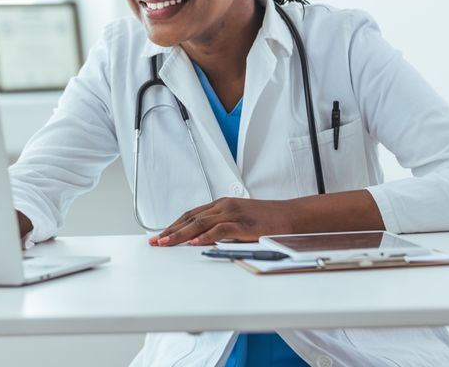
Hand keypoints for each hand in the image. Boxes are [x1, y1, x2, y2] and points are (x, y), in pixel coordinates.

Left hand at [148, 190, 385, 247]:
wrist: (292, 215)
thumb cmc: (267, 221)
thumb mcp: (240, 222)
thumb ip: (221, 228)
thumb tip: (200, 241)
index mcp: (221, 205)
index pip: (191, 214)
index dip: (173, 225)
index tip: (160, 236)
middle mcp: (224, 205)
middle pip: (191, 217)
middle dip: (171, 231)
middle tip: (156, 242)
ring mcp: (234, 212)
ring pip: (201, 222)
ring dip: (181, 234)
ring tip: (167, 243)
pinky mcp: (244, 223)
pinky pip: (220, 229)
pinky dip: (205, 236)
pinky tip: (194, 243)